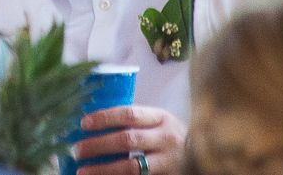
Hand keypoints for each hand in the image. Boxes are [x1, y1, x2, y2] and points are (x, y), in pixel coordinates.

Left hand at [71, 105, 185, 174]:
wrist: (206, 154)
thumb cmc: (171, 136)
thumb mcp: (159, 122)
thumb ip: (135, 121)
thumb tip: (92, 122)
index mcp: (161, 117)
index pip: (129, 114)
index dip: (104, 118)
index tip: (83, 123)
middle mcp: (166, 138)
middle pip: (127, 140)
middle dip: (98, 145)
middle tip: (76, 150)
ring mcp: (169, 162)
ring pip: (132, 167)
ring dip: (104, 170)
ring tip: (83, 172)